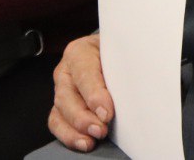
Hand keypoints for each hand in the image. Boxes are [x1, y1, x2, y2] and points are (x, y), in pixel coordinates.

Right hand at [48, 34, 113, 151]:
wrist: (109, 53)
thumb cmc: (114, 53)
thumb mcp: (119, 52)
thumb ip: (123, 66)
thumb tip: (135, 86)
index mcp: (80, 52)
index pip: (83, 72)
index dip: (94, 94)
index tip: (107, 112)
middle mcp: (66, 70)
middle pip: (67, 95)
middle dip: (83, 117)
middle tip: (101, 129)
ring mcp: (61, 89)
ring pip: (60, 111)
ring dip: (76, 129)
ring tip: (91, 141)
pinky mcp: (61, 106)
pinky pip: (57, 122)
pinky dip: (69, 135)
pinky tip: (83, 142)